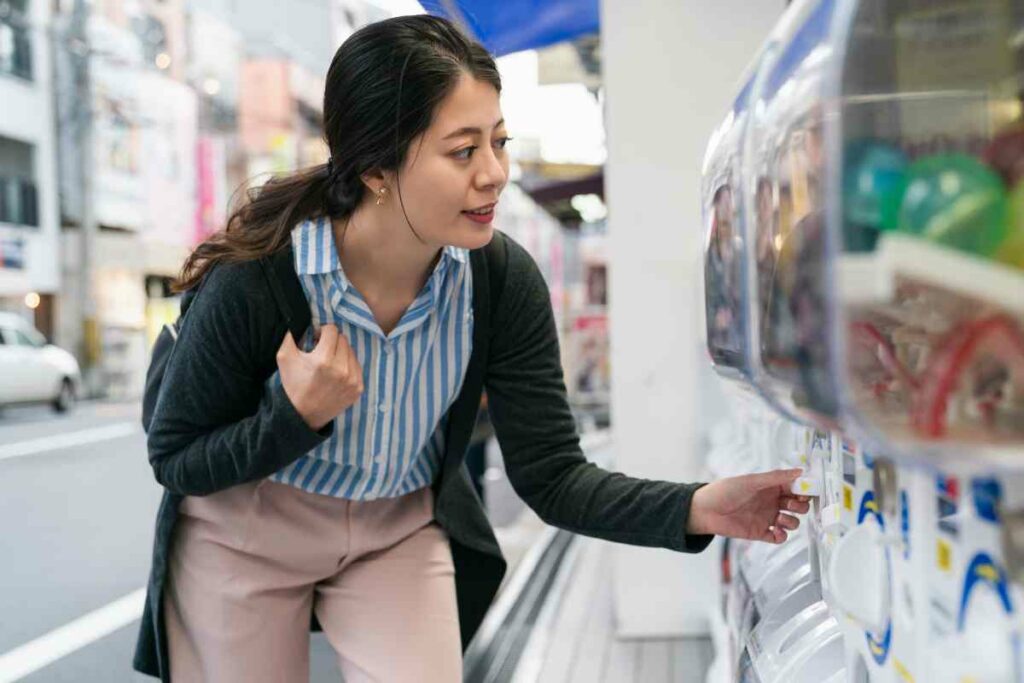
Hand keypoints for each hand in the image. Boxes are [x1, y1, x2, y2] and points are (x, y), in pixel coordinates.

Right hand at [277, 324, 363, 430]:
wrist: (302, 415)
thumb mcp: (284, 357)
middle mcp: (341, 369)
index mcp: (323, 360)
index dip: (322, 332)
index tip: (316, 339)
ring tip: (329, 363)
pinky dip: (348, 365)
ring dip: (341, 352)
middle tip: (322, 351)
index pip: (332, 330)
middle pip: (343, 339)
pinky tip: (336, 373)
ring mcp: (352, 380)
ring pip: (351, 351)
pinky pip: (357, 366)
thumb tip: (300, 320)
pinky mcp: (358, 389)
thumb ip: (291, 334)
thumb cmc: (293, 384)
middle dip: (332, 341)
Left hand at [686, 469, 810, 543]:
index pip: (795, 488)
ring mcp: (767, 517)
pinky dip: (782, 536)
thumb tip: (799, 471)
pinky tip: (777, 532)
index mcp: (770, 487)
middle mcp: (771, 502)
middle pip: (798, 506)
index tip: (810, 490)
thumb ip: (776, 478)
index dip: (804, 489)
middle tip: (793, 504)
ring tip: (780, 519)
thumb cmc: (725, 491)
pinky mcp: (760, 532)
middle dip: (801, 506)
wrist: (705, 510)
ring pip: (792, 522)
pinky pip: (779, 537)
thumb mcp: (751, 481)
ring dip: (792, 522)